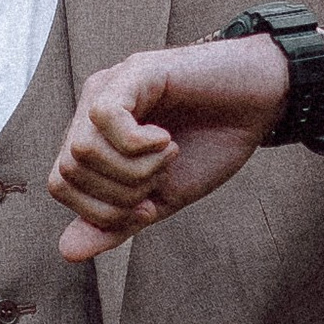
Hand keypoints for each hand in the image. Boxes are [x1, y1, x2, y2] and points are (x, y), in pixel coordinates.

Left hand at [48, 34, 323, 259]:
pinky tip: (166, 139)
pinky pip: (105, 116)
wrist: (261, 103)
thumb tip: (66, 252)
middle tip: (161, 177)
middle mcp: (92, 109)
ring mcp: (111, 87)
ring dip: (132, 169)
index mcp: (95, 137)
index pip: (62, 186)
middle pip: (68, 171)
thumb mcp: (162, 197)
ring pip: (82, 149)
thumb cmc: (212, 145)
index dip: (102, 212)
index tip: (150, 206)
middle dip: (119, 194)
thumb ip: (116, 222)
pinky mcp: (134, 71)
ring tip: (168, 154)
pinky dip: (137, 144)